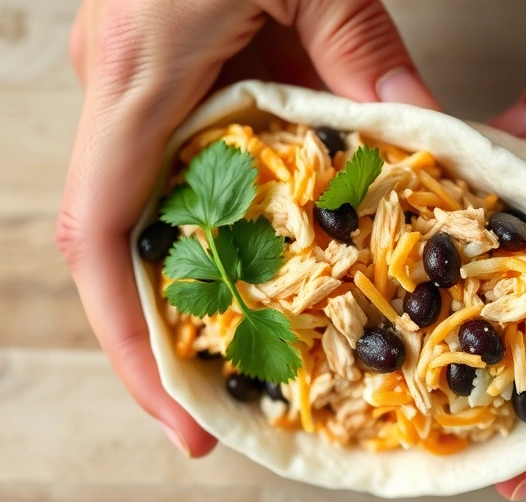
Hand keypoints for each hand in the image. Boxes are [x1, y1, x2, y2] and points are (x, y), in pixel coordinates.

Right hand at [57, 0, 437, 456]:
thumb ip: (365, 64)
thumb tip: (425, 143)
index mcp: (136, 74)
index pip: (100, 236)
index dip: (131, 340)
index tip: (182, 411)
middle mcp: (113, 89)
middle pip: (116, 245)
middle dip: (166, 332)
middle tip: (236, 399)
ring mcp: (126, 80)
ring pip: (142, 210)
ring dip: (194, 280)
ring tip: (262, 342)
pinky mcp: (154, 70)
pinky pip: (171, 164)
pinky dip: (212, 218)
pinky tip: (270, 243)